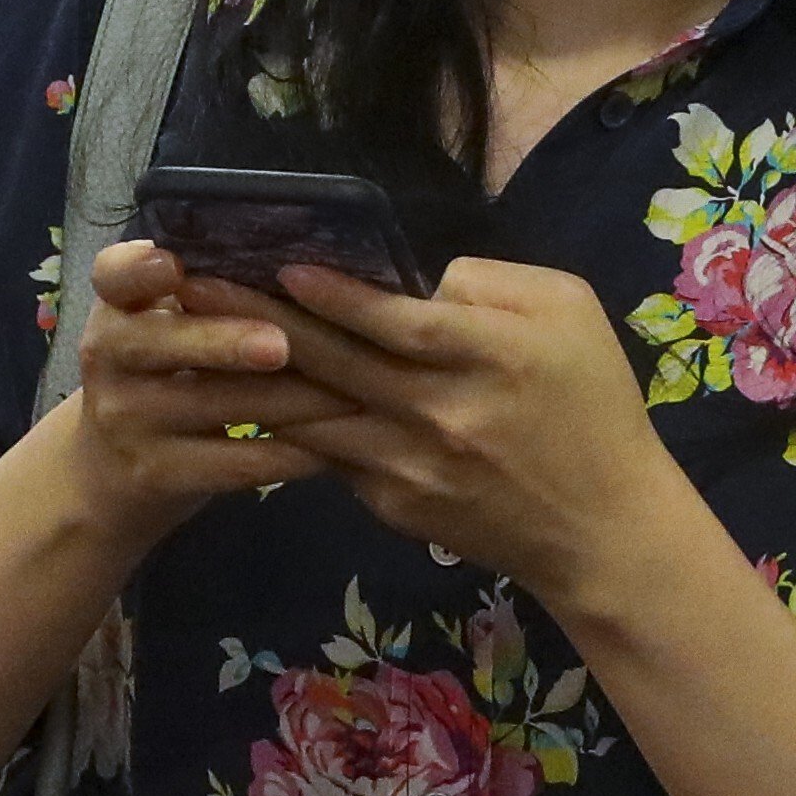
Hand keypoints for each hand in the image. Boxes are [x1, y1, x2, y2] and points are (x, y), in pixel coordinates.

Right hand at [64, 233, 365, 547]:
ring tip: (349, 393)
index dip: (137, 269)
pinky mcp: (154, 474)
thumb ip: (205, 288)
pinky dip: (286, 455)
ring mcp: (125, 419)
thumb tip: (304, 256)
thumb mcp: (163, 325)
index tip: (172, 266)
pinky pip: (231, 464)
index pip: (112, 275)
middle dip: (225, 342)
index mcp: (116, 306)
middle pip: (161, 342)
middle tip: (282, 345)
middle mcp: (108, 357)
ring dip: (289, 401)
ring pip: (214, 407)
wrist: (107, 471)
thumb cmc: (161, 373)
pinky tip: (333, 448)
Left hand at [191, 255, 693, 594]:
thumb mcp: (571, 312)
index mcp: (490, 357)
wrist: (601, 528)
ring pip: (318, 418)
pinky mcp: (395, 507)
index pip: (397, 323)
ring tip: (199, 347)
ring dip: (255, 382)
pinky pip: (334, 458)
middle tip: (194, 291)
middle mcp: (441, 415)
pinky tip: (252, 400)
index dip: (336, 296)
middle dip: (258, 323)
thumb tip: (419, 281)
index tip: (281, 267)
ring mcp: (412, 469)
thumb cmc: (594, 405)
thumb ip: (492, 283)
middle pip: (336, 365)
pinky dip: (294, 428)